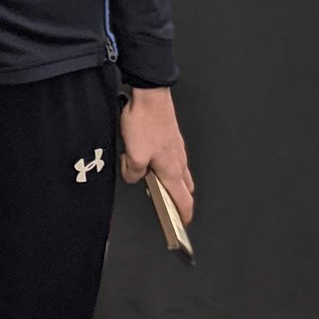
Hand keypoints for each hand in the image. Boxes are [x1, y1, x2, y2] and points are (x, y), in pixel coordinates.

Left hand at [120, 86, 194, 224]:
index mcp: (172, 170)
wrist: (151, 93)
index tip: (182, 225)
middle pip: (184, 187)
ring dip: (169, 179)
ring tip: (151, 179)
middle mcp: (178, 160)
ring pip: (178, 171)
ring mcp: (176, 147)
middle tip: (165, 203)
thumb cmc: (146, 120)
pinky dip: (164, 163)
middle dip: (177, 198)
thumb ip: (133, 172)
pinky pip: (171, 156)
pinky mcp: (170, 136)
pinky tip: (148, 156)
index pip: (184, 201)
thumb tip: (133, 176)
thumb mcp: (133, 154)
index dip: (184, 216)